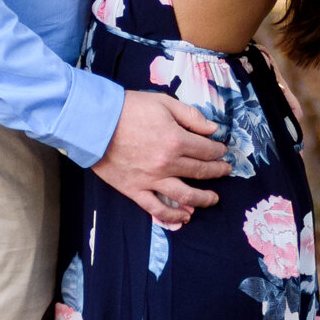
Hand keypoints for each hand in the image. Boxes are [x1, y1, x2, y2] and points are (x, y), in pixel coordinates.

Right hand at [92, 89, 228, 226]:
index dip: (218, 150)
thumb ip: (191, 116)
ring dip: (204, 199)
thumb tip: (213, 130)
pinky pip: (157, 209)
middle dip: (217, 171)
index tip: (222, 150)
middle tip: (225, 170)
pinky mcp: (135, 190)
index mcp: (176, 140)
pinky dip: (173, 215)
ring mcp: (152, 180)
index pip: (207, 150)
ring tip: (214, 199)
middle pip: (201, 172)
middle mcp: (168, 164)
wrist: (94, 123)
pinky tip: (185, 217)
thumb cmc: (128, 109)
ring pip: (185, 196)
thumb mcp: (163, 102)